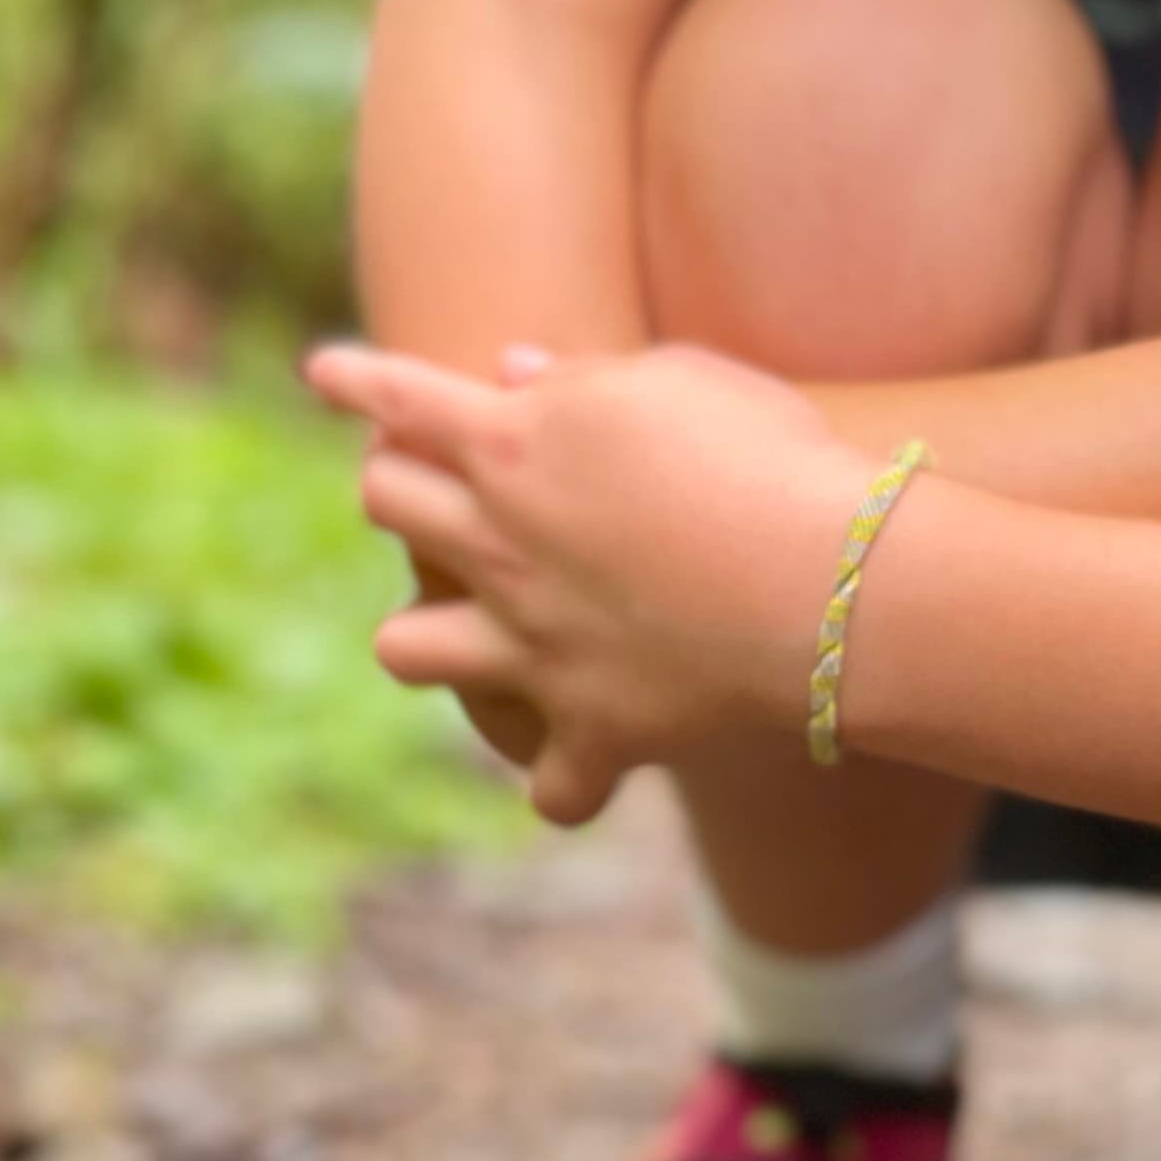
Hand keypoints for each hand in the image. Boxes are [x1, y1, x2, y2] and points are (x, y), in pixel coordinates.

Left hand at [307, 338, 870, 825]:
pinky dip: (565, 780)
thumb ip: (584, 377)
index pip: (399, 398)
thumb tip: (512, 372)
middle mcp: (500, 545)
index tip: (325, 373)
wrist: (836, 584)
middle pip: (387, 505)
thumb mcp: (682, 380)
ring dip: (428, 637)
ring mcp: (533, 646)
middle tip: (443, 485)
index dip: (356, 380)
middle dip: (399, 486)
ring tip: (473, 631)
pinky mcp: (592, 729)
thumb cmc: (772, 457)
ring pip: (405, 649)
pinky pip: (548, 787)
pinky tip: (582, 763)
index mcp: (513, 444)